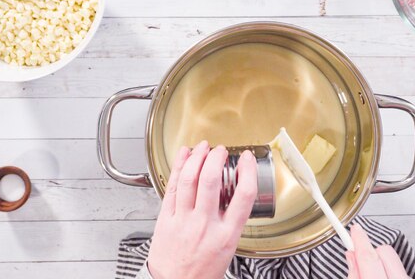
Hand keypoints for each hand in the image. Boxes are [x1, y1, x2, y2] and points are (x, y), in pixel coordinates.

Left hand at [147, 141, 257, 278]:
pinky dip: (178, 167)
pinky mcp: (166, 218)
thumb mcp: (228, 249)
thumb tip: (236, 196)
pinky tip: (183, 156)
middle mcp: (205, 225)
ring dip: (196, 157)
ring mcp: (183, 220)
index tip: (248, 159)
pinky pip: (172, 187)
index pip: (244, 195)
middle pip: (211, 180)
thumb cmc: (201, 272)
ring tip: (202, 148)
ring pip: (189, 180)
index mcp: (226, 235)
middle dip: (216, 157)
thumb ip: (231, 222)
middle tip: (221, 150)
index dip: (248, 170)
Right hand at [346, 224, 409, 278]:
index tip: (355, 229)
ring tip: (374, 273)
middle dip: (372, 251)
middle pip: (384, 251)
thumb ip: (354, 275)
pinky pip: (400, 267)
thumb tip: (351, 255)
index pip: (368, 258)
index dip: (360, 241)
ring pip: (393, 258)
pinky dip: (390, 268)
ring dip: (381, 260)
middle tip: (361, 259)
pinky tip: (383, 276)